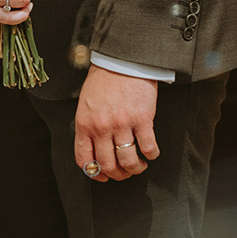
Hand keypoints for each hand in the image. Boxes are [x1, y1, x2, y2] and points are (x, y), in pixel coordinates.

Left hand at [73, 66, 159, 181]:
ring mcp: (122, 124)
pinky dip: (151, 154)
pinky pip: (148, 148)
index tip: (104, 177)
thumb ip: (88, 126)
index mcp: (84, 125)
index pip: (85, 160)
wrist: (122, 60)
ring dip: (136, 169)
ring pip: (129, 162)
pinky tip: (152, 152)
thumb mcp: (86, 104)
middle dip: (119, 175)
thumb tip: (95, 150)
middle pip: (108, 166)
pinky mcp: (142, 119)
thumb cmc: (104, 80)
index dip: (96, 174)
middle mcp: (101, 127)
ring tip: (140, 164)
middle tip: (126, 172)